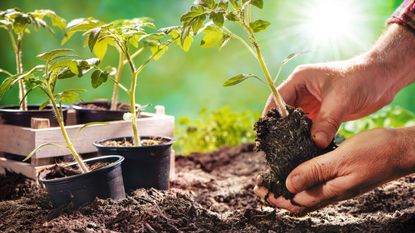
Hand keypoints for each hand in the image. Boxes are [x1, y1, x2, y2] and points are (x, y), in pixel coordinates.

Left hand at [254, 127, 414, 213]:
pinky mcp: (342, 178)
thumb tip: (288, 185)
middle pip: (298, 201)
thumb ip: (314, 171)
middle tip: (260, 186)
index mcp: (330, 191)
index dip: (275, 197)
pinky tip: (298, 169)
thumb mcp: (341, 159)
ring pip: (307, 193)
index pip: (295, 202)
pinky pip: (317, 184)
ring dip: (288, 188)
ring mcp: (338, 186)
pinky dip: (302, 179)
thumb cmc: (375, 152)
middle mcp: (332, 192)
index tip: (258, 189)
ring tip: (273, 179)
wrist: (401, 151)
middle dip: (277, 195)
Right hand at [264, 58, 395, 147]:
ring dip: (293, 135)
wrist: (382, 79)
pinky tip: (304, 149)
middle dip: (280, 129)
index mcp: (300, 80)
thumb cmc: (361, 79)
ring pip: (295, 122)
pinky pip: (308, 127)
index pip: (277, 99)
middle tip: (276, 147)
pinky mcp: (321, 113)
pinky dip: (306, 138)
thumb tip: (315, 143)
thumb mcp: (341, 100)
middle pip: (283, 112)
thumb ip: (327, 121)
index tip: (268, 134)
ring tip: (288, 151)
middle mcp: (302, 91)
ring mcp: (311, 102)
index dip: (271, 116)